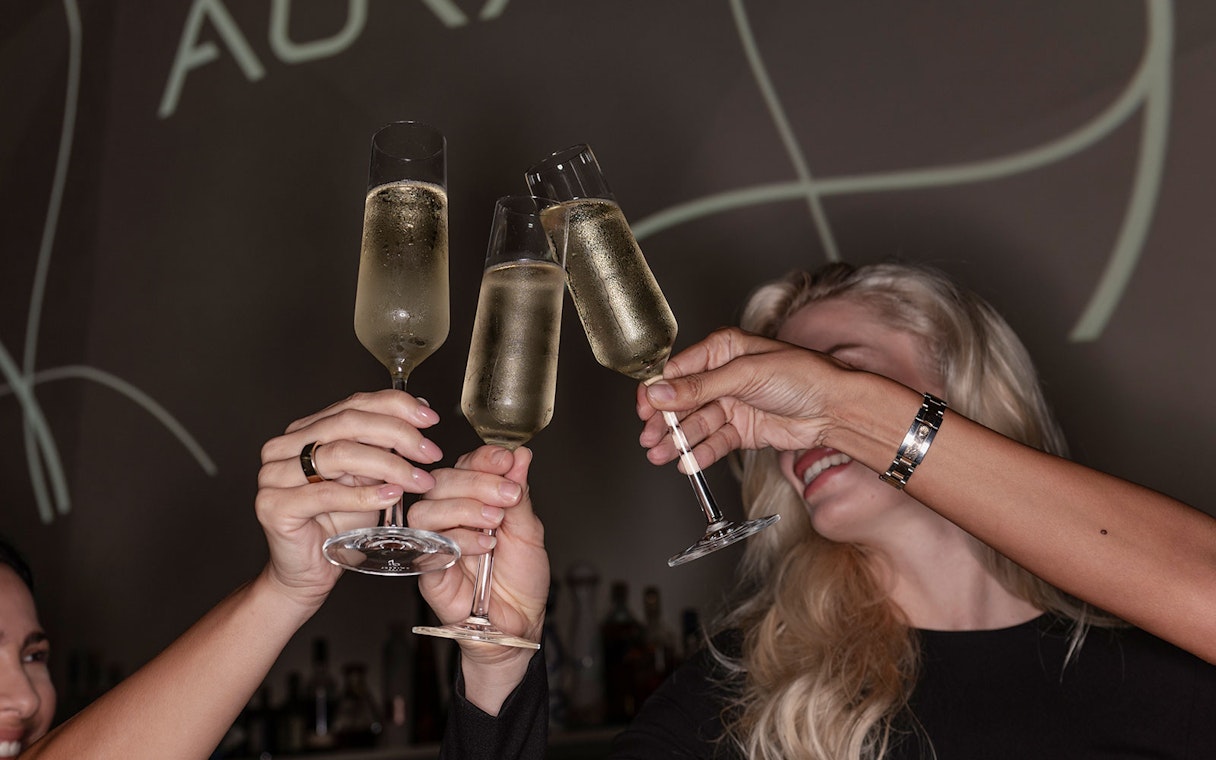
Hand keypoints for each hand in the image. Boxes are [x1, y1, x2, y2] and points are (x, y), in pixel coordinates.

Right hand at [254, 390, 442, 610]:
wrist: (310, 572)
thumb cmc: (338, 525)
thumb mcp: (369, 478)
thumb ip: (385, 446)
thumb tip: (421, 410)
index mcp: (305, 430)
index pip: (353, 404)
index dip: (396, 406)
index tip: (430, 417)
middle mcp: (284, 447)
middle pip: (349, 423)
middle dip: (398, 434)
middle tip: (429, 452)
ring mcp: (274, 475)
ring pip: (340, 454)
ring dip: (389, 465)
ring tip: (418, 479)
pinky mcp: (274, 506)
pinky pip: (327, 493)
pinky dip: (365, 495)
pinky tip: (392, 496)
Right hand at [411, 445, 548, 666]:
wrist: (519, 623)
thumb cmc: (521, 580)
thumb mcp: (529, 531)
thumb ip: (520, 494)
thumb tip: (520, 456)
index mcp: (474, 500)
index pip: (467, 465)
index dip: (484, 457)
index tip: (506, 458)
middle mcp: (450, 516)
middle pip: (443, 481)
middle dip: (478, 482)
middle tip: (508, 495)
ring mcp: (435, 541)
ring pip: (427, 509)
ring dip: (465, 508)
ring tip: (495, 522)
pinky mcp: (427, 568)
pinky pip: (428, 544)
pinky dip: (459, 539)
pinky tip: (485, 546)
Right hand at [637, 327, 857, 469]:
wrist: (835, 408)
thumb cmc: (802, 375)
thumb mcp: (744, 374)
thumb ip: (699, 387)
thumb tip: (660, 392)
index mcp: (722, 350)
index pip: (677, 371)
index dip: (657, 391)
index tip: (645, 410)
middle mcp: (723, 376)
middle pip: (682, 402)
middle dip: (665, 422)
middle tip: (649, 439)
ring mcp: (732, 404)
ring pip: (696, 425)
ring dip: (678, 441)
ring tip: (660, 456)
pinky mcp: (742, 430)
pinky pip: (714, 442)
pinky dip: (700, 453)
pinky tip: (686, 463)